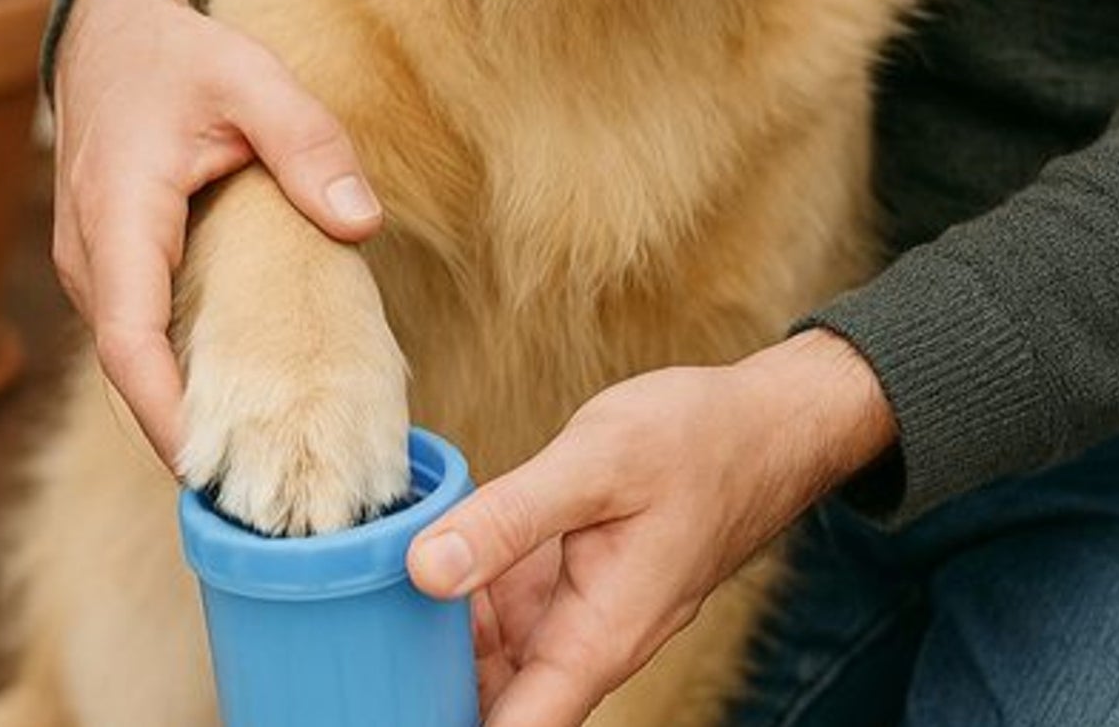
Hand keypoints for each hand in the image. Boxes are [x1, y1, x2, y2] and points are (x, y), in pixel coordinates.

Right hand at [51, 0, 382, 467]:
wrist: (110, 30)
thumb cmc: (178, 55)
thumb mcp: (253, 79)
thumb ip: (308, 145)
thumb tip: (361, 224)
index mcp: (120, 219)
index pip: (130, 346)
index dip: (168, 417)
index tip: (217, 474)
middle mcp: (92, 256)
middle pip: (132, 370)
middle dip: (187, 432)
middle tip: (264, 489)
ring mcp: (95, 264)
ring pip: (135, 356)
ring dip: (184, 406)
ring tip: (260, 456)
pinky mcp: (113, 262)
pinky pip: (141, 331)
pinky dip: (180, 368)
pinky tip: (240, 390)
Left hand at [407, 330, 896, 726]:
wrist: (761, 423)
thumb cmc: (695, 441)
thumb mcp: (593, 465)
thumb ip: (510, 520)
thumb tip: (424, 571)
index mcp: (597, 638)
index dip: (444, 725)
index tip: (387, 705)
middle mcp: (587, 638)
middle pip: (491, 697)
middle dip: (426, 685)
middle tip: (357, 657)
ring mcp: (581, 608)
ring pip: (494, 650)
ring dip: (438, 637)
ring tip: (368, 612)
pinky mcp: (575, 574)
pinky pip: (508, 604)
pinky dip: (464, 590)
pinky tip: (419, 558)